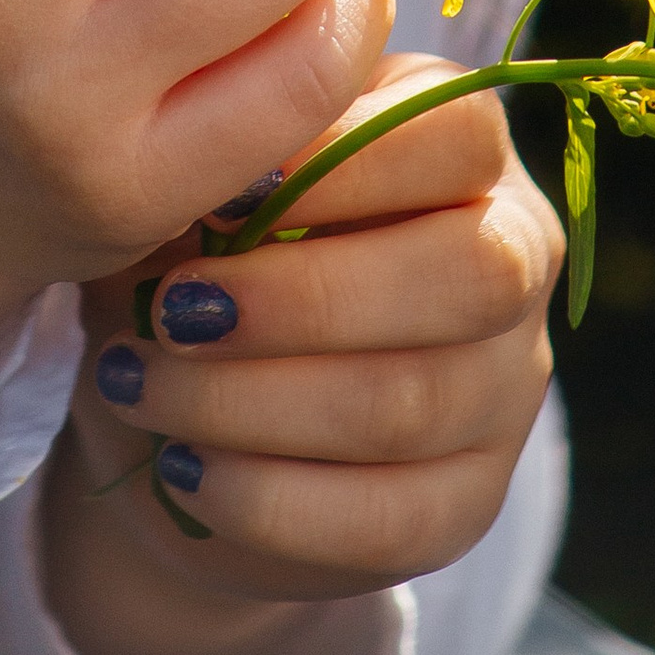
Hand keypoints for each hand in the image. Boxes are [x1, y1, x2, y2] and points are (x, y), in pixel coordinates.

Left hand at [37, 63, 561, 654]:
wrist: (183, 415)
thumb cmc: (196, 251)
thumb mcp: (204, 189)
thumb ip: (234, 165)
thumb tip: (234, 171)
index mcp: (465, 154)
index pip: (463, 134)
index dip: (349, 163)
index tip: (221, 194)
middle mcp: (513, 264)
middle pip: (474, 274)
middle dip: (307, 297)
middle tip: (178, 310)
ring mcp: (502, 394)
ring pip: (413, 405)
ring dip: (253, 401)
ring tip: (141, 384)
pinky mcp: (466, 507)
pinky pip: (386, 520)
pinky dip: (265, 498)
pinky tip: (181, 468)